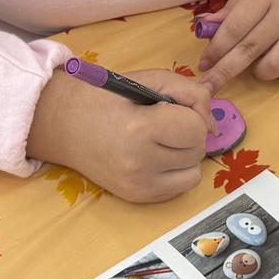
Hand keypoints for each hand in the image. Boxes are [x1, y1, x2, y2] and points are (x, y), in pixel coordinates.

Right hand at [27, 67, 212, 203]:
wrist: (65, 125)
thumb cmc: (108, 97)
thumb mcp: (151, 80)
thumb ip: (191, 94)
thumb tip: (213, 126)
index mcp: (139, 130)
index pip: (196, 129)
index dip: (189, 114)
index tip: (167, 108)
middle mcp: (139, 165)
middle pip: (197, 151)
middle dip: (188, 133)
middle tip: (162, 123)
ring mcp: (138, 186)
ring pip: (194, 173)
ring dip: (185, 155)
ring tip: (160, 141)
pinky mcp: (138, 199)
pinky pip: (180, 188)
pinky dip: (176, 172)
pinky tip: (155, 157)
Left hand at [197, 0, 278, 92]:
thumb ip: (232, 8)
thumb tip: (205, 29)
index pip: (235, 26)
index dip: (216, 48)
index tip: (204, 63)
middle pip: (250, 49)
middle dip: (224, 70)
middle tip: (209, 85)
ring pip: (274, 66)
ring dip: (258, 71)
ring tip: (257, 63)